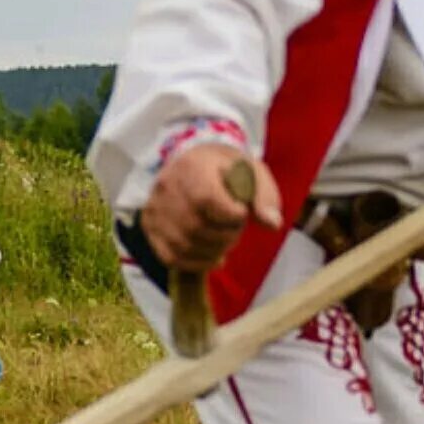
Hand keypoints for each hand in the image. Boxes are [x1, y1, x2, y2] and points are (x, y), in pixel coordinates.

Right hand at [140, 142, 279, 272]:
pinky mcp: (150, 228)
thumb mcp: (252, 171)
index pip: (208, 200)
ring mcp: (155, 209)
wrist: (194, 161)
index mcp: (192, 167)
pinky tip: (213, 255)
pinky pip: (172, 258)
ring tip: (224, 237)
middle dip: (226, 235)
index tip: (242, 211)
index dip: (233, 215)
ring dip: (214, 251)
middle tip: (235, 228)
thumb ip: (264, 196)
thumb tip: (273, 224)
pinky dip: (197, 263)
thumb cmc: (226, 169)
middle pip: (198, 227)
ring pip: (185, 246)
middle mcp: (167, 187)